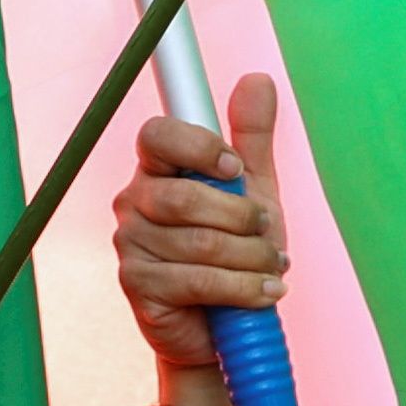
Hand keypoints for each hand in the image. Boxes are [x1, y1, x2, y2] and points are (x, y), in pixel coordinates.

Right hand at [112, 74, 289, 376]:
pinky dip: (242, 287)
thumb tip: (257, 78)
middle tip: (268, 232)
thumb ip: (252, 138)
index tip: (234, 166)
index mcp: (158, 170)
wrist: (225, 327)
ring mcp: (131, 244)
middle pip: (184, 196)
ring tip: (274, 268)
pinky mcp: (137, 285)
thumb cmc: (235, 253)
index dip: (197, 146)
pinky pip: (196, 279)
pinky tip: (266, 292)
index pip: (158, 136)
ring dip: (250, 258)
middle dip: (241, 217)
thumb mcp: (253, 192)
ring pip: (198, 242)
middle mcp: (135, 202)